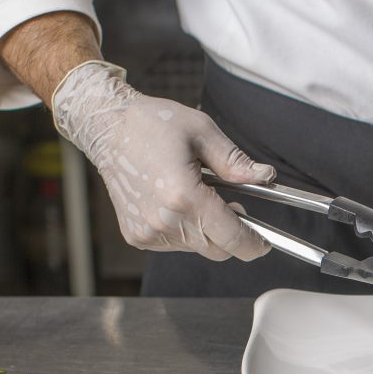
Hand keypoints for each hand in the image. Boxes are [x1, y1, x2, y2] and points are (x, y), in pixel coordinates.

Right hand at [51, 61, 274, 260]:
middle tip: (231, 204)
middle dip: (232, 233)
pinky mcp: (137, 236)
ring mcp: (148, 232)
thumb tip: (265, 177)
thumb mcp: (203, 132)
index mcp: (184, 196)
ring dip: (206, 229)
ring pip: (197, 247)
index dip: (253, 244)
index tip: (264, 243)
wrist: (107, 127)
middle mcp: (164, 221)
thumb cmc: (153, 124)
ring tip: (195, 194)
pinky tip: (174, 202)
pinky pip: (175, 244)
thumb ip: (235, 162)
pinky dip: (184, 230)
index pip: (231, 237)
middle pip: (217, 248)